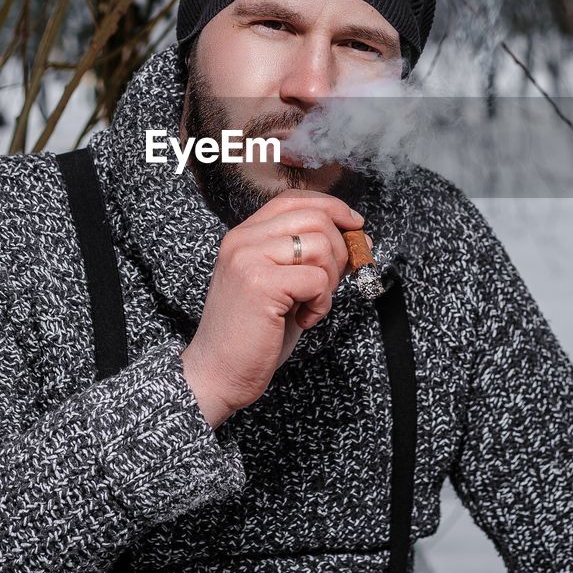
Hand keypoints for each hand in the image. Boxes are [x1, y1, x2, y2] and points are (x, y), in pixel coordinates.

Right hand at [180, 190, 361, 428]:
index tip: (355, 226)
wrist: (217, 373)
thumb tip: (353, 235)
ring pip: (320, 246)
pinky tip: (303, 320)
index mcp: (243, 236)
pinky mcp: (260, 284)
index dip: (332, 207)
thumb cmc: (253, 334)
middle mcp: (242, 240)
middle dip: (339, 249)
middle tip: (331, 284)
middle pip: (314, 217)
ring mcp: (249, 259)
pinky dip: (322, 304)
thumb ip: (305, 256)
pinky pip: (317, 280)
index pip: (294, 199)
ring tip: (311, 305)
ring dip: (330, 280)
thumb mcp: (279, 283)